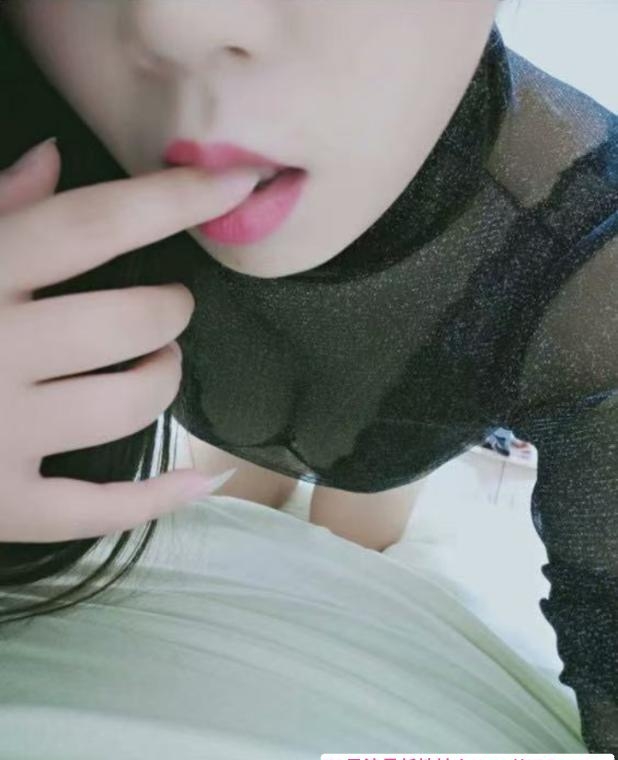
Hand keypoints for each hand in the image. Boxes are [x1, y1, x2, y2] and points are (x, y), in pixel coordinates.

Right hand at [0, 137, 259, 542]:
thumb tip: (52, 159)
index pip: (94, 223)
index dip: (176, 197)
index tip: (239, 178)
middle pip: (133, 319)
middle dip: (173, 307)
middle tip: (170, 304)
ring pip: (131, 403)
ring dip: (166, 376)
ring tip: (160, 361)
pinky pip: (99, 511)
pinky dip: (160, 498)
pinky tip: (202, 477)